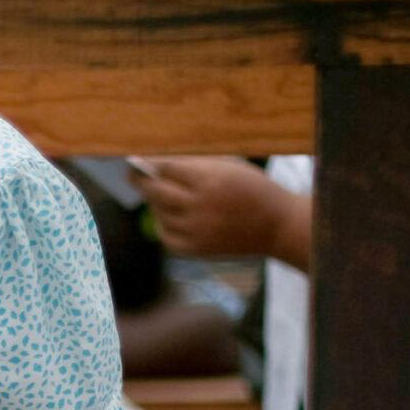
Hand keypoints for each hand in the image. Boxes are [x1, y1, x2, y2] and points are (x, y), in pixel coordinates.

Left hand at [136, 157, 300, 261]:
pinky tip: (165, 217)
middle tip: (131, 174)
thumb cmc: (253, 189)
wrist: (278, 226)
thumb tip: (160, 161)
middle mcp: (200, 206)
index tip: (138, 159)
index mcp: (209, 180)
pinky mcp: (197, 250)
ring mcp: (197, 230)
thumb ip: (196, 164)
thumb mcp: (229, 167)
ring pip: (159, 214)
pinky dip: (162, 226)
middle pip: (155, 191)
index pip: (166, 168)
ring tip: (155, 194)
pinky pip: (167, 237)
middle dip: (140, 181)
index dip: (150, 163)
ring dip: (154, 203)